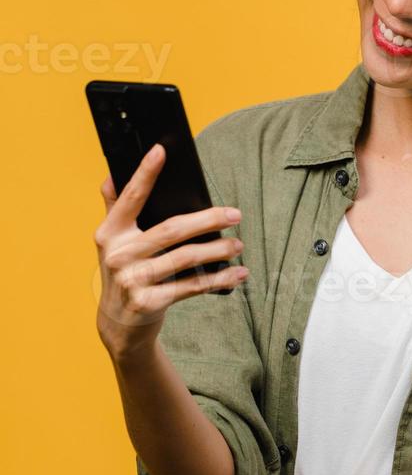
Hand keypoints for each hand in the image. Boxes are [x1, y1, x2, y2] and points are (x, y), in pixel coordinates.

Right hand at [94, 143, 249, 361]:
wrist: (118, 324)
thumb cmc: (125, 271)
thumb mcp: (113, 243)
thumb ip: (115, 209)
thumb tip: (112, 173)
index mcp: (109, 233)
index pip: (129, 198)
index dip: (144, 174)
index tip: (162, 150)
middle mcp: (118, 255)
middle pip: (171, 229)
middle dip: (208, 219)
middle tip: (236, 214)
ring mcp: (132, 280)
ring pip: (186, 257)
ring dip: (218, 250)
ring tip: (238, 244)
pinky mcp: (148, 303)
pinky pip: (192, 286)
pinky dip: (219, 279)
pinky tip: (238, 273)